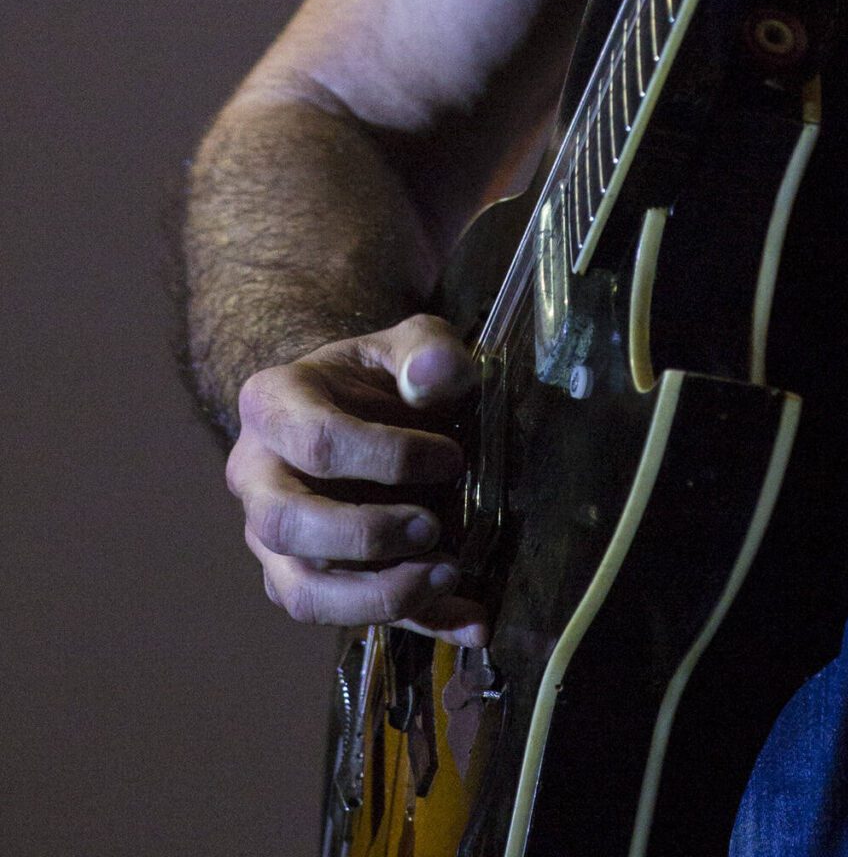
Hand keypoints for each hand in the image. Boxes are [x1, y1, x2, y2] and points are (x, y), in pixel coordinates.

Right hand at [227, 312, 487, 643]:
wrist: (356, 410)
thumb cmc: (378, 375)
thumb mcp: (408, 344)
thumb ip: (427, 349)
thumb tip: (435, 374)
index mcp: (272, 407)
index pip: (317, 442)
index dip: (387, 458)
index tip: (450, 458)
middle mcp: (256, 478)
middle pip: (286, 524)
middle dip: (366, 535)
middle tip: (435, 525)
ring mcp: (270, 539)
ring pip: (300, 592)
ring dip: (377, 597)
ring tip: (448, 575)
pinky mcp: (301, 581)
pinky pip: (347, 618)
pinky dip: (414, 623)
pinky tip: (470, 619)